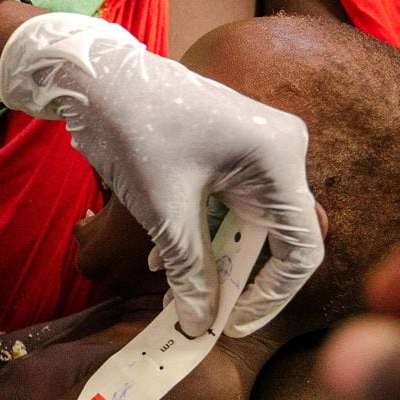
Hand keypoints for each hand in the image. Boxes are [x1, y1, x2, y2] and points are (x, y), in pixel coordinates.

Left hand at [0, 12, 321, 336]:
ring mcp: (259, 148)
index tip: (234, 324)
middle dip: (238, 281)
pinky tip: (163, 259)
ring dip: (214, 261)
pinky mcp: (235, 150)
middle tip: (202, 316)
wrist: (98, 75)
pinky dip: (203, 235)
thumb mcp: (163, 210)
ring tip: (173, 293)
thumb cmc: (134, 128)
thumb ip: (189, 271)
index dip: (273, 295)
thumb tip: (198, 325)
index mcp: (279, 158)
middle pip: (278, 237)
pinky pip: (232, 206)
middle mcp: (281, 151)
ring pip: (250, 225)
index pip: (302, 248)